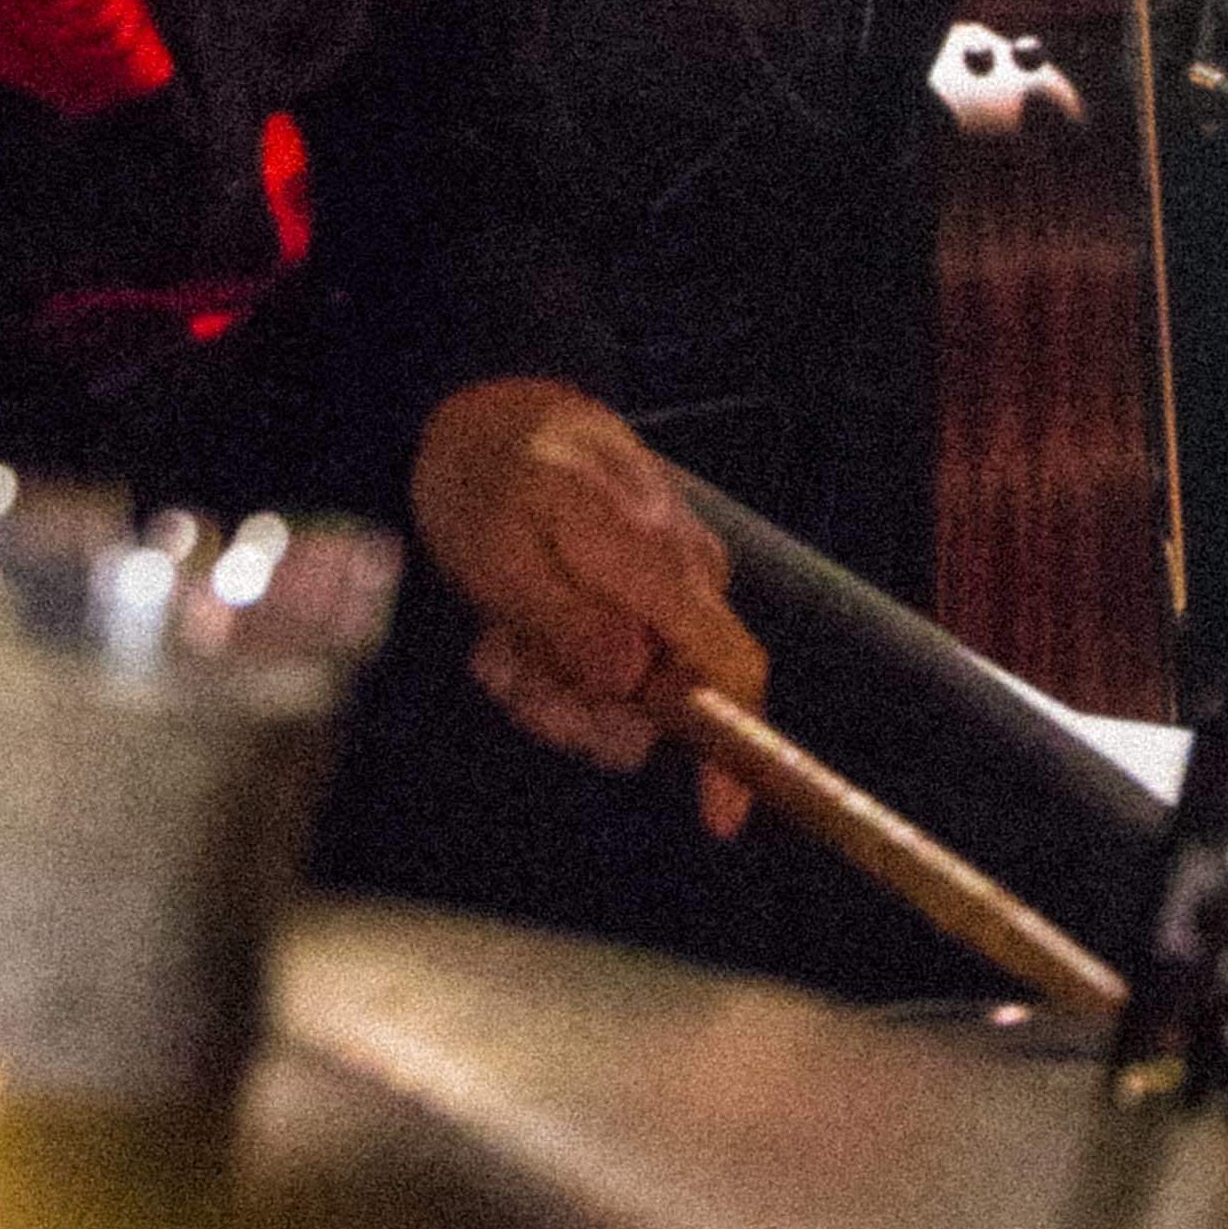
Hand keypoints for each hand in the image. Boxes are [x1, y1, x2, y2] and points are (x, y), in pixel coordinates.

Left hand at [410, 377, 766, 830]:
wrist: (491, 409)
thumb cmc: (493, 474)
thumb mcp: (503, 552)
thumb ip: (569, 620)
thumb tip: (629, 683)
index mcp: (661, 568)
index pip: (732, 670)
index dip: (735, 750)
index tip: (719, 819)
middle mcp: (682, 581)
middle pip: (665, 704)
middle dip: (580, 712)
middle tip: (509, 670)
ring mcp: (664, 587)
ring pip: (628, 694)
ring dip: (555, 689)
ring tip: (502, 639)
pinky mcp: (640, 592)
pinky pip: (611, 663)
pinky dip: (555, 664)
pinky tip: (514, 628)